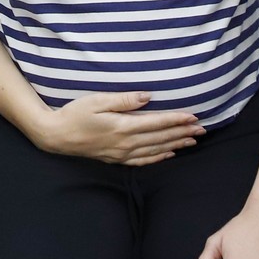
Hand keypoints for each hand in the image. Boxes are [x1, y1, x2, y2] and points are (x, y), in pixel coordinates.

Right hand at [31, 92, 200, 164]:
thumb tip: (148, 97)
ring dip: (175, 145)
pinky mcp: (116, 159)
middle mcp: (126, 143)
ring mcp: (121, 153)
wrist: (56, 136)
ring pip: (155, 150)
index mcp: (123, 126)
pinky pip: (143, 161)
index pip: (157, 123)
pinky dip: (159, 158)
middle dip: (183, 133)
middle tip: (202, 129)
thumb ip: (124, 100)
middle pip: (161, 138)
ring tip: (193, 141)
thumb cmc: (75, 113)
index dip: (177, 119)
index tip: (194, 116)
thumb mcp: (97, 100)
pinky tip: (169, 154)